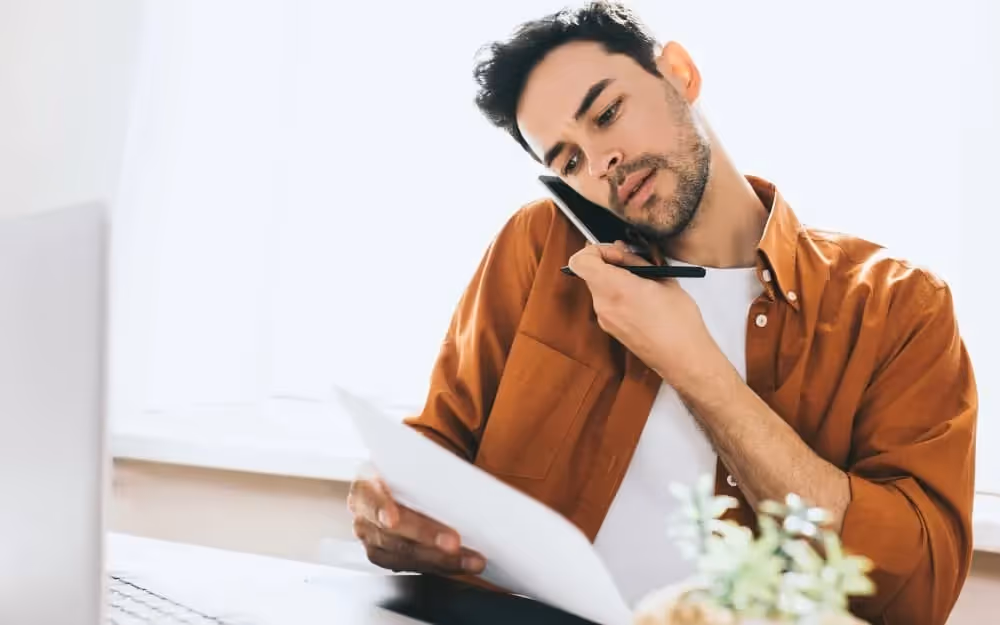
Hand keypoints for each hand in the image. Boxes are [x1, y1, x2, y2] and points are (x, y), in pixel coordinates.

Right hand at [347, 474, 486, 574]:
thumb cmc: (400, 473)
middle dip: (426, 540)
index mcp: (364, 489)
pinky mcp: (388, 559)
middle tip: (454, 544)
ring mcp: (373, 543)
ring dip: (441, 561)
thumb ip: (422, 473)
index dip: (381, 510)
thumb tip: (458, 481)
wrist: (387, 486)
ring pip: (406, 557)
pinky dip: (441, 567)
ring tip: (470, 559)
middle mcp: (364, 519)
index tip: (392, 520)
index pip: (370, 500)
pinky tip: (461, 565)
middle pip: (393, 535)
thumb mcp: (404, 465)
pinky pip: (414, 567)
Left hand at [567, 242, 723, 390]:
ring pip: (598, 287)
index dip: (596, 250)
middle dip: (609, 262)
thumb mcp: (664, 279)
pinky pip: (606, 302)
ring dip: (614, 278)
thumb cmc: (679, 322)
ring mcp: (605, 319)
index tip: (617, 251)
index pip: (580, 261)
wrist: (682, 358)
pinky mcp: (610, 328)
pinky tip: (642, 297)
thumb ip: (638, 262)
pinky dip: (617, 294)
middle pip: (590, 273)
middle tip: (632, 262)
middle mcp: (603, 304)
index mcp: (615, 288)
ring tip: (642, 280)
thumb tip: (625, 250)